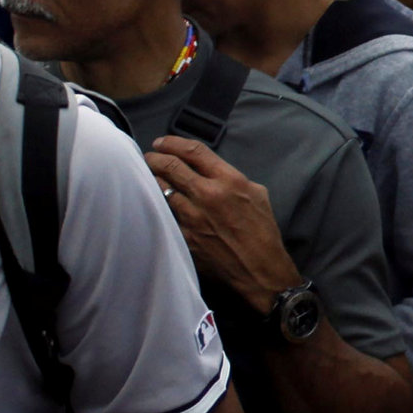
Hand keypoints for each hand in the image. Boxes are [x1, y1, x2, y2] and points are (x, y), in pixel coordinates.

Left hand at [148, 137, 300, 305]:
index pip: (194, 151)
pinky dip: (160, 207)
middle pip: (170, 166)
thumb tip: (212, 172)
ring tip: (150, 178)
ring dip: (153, 181)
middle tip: (150, 158)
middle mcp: (208, 194)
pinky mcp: (184, 236)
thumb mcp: (257, 195)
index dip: (173, 143)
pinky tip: (157, 205)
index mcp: (230, 181)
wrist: (259, 269)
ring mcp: (193, 217)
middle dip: (155, 158)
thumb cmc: (262, 233)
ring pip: (161, 189)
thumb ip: (233, 179)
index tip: (162, 143)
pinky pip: (165, 215)